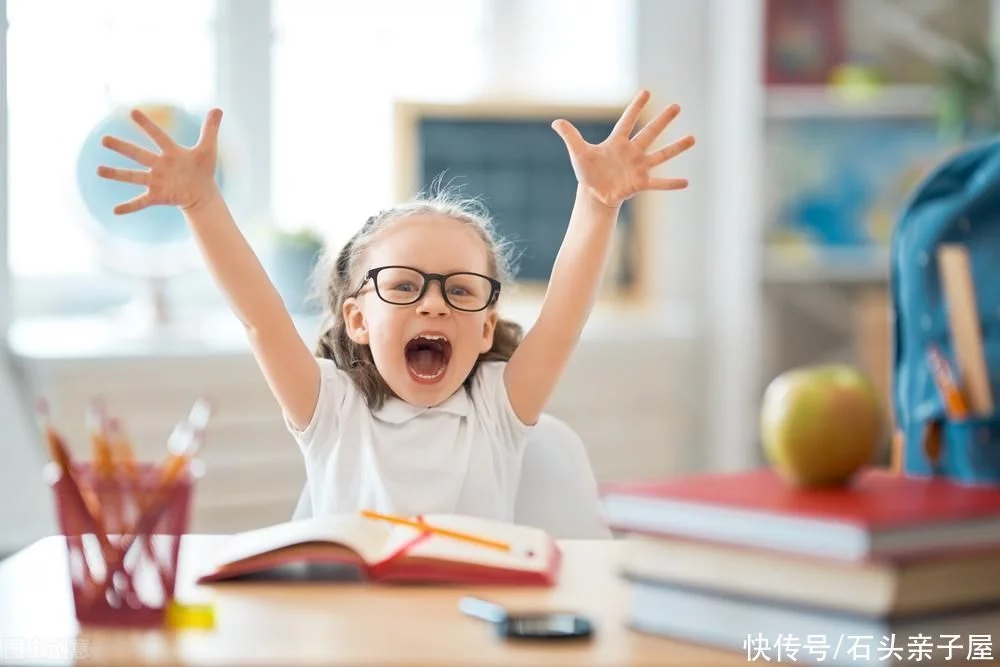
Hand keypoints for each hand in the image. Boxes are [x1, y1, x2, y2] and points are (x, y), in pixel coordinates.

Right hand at [96, 108, 223, 214]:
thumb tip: (218, 109)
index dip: (147, 125)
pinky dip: (129, 207)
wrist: (202, 192)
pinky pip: (141, 202)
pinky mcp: (157, 196)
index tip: (132, 112)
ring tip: (98, 170)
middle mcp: (159, 165)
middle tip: (104, 139)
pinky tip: (115, 211)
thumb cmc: (202, 169)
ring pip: (133, 177)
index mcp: (171, 152)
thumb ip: (210, 129)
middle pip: (138, 154)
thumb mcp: (208, 149)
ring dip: (117, 174)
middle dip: (122, 147)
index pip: (158, 136)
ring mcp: (156, 181)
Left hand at [552, 90, 694, 207]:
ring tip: (692, 138)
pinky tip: (686, 183)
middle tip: (677, 106)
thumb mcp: (578, 153)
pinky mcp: (640, 183)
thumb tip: (555, 121)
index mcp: (617, 142)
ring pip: (661, 155)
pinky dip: (671, 184)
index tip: (646, 92)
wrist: (594, 194)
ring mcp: (638, 167)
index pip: (627, 121)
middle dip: (663, 120)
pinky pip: (658, 183)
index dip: (635, 107)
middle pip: (649, 133)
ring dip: (676, 148)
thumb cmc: (588, 172)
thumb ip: (570, 136)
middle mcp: (632, 152)